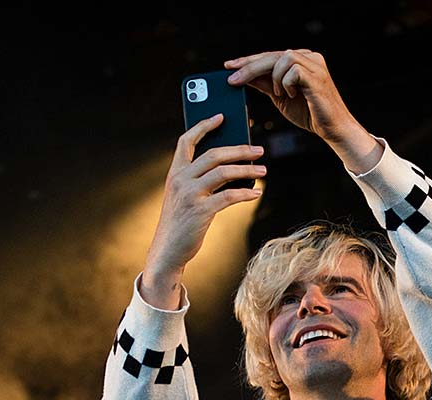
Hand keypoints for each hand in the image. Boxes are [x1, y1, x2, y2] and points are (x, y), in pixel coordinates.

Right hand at [141, 113, 264, 309]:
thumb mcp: (183, 197)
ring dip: (247, 169)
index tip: (220, 116)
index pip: (186, 141)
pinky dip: (245, 193)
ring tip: (263, 169)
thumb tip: (233, 168)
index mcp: (175, 173)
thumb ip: (199, 181)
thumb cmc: (180, 224)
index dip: (203, 126)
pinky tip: (256, 193)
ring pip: (223, 172)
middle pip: (214, 154)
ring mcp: (190, 195)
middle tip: (259, 150)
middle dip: (239, 149)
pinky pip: (229, 196)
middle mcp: (180, 180)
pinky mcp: (201, 211)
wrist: (168, 251)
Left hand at [225, 50, 382, 173]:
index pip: (270, 56)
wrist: (331, 129)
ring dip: (274, 78)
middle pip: (272, 55)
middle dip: (250, 67)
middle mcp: (309, 57)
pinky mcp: (317, 76)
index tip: (228, 66)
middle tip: (232, 79)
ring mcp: (315, 64)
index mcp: (300, 60)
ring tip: (279, 94)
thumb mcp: (280, 97)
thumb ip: (265, 84)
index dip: (248, 60)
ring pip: (282, 58)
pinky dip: (286, 84)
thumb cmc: (308, 113)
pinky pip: (292, 71)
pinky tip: (291, 95)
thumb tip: (243, 77)